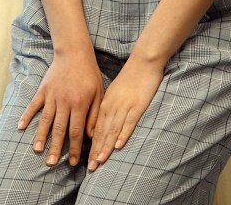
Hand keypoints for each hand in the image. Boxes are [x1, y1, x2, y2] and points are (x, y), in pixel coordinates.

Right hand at [17, 49, 103, 167]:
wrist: (74, 52)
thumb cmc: (89, 74)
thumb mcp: (99, 93)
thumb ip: (95, 115)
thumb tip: (91, 136)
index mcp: (80, 104)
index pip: (76, 131)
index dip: (74, 148)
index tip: (72, 162)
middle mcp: (64, 102)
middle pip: (59, 129)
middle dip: (55, 148)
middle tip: (51, 164)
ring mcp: (52, 95)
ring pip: (46, 119)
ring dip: (41, 136)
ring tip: (37, 150)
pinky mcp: (43, 89)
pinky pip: (34, 104)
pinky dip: (27, 115)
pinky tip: (21, 127)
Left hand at [87, 55, 164, 171]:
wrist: (143, 62)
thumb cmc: (130, 77)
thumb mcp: (115, 92)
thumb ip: (109, 107)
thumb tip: (103, 123)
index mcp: (106, 103)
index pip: (97, 128)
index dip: (92, 146)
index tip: (87, 161)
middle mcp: (112, 106)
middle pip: (102, 132)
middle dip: (96, 151)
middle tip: (90, 168)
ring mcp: (124, 106)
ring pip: (113, 130)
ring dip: (106, 147)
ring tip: (100, 161)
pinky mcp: (137, 105)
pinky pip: (129, 122)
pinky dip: (123, 134)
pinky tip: (119, 145)